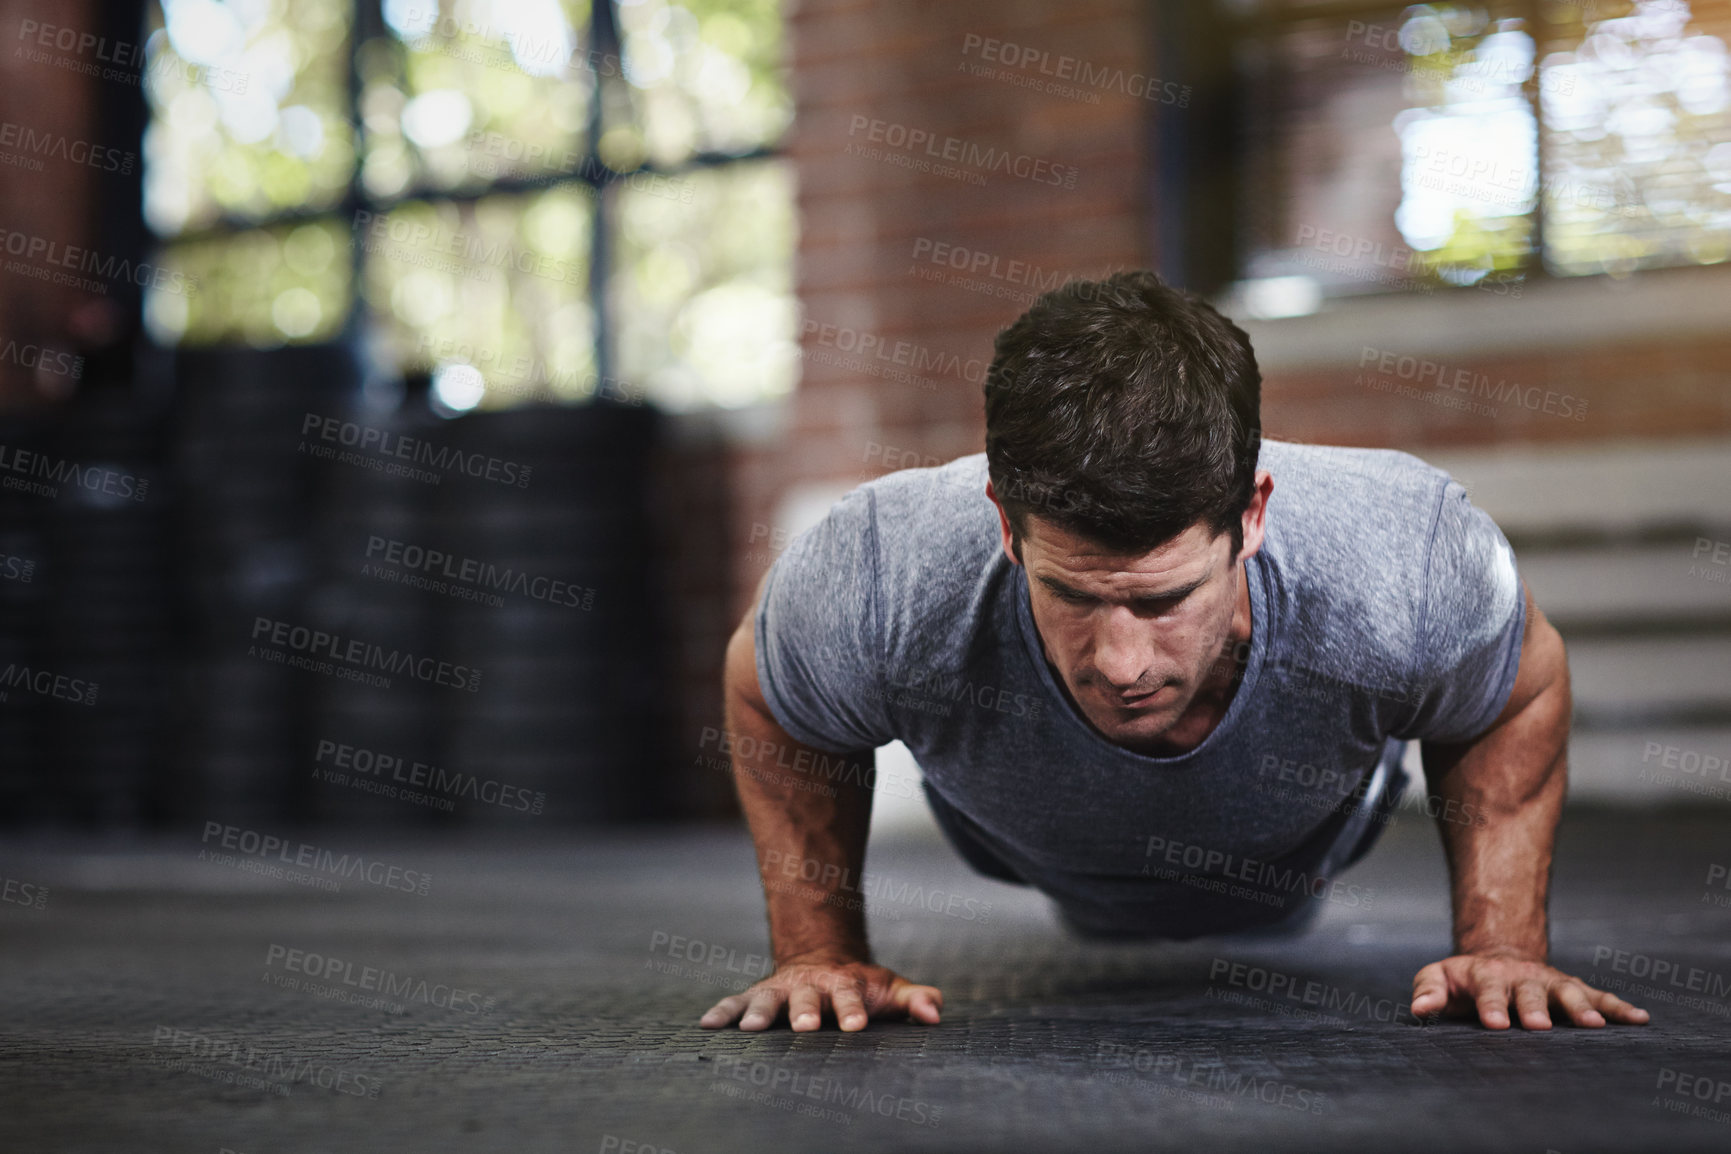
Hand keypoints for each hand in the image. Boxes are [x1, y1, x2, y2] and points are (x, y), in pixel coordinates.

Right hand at [698, 956, 942, 1031]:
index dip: (852, 1010)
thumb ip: (914, 999)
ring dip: (758, 1011)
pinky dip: (722, 1012)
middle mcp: (809, 985)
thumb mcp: (890, 988)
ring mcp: (780, 990)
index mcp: (843, 984)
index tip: (855, 1025)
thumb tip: (935, 1012)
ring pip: (768, 999)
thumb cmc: (860, 986)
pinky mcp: (756, 996)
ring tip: (749, 1028)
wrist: (822, 958)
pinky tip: (706, 1024)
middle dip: (804, 1011)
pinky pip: (735, 1002)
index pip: (850, 996)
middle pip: (807, 997)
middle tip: (805, 1026)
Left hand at [1410, 952, 1650, 1029]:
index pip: (1488, 992)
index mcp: (1486, 976)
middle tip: (1540, 1026)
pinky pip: (1599, 996)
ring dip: (1580, 1007)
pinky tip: (1640, 1019)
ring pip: (1568, 992)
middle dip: (1535, 1008)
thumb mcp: (1438, 977)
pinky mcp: (1572, 989)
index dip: (1492, 1007)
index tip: (1495, 1024)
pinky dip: (1619, 1007)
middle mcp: (1521, 978)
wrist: (1496, 956)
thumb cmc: (1463, 979)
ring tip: (1595, 1024)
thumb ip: (1427, 991)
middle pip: (1530, 992)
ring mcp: (1549, 982)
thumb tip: (1419, 1009)